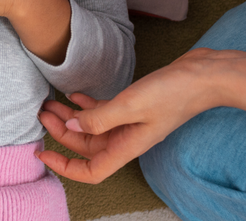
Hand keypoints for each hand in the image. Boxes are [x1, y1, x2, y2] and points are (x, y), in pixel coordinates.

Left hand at [37, 54, 210, 182]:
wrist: (204, 75)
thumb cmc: (173, 92)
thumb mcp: (130, 104)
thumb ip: (98, 118)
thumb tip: (70, 128)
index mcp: (127, 146)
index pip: (91, 171)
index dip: (65, 168)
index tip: (41, 155)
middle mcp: (127, 138)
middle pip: (86, 146)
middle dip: (61, 132)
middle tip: (42, 112)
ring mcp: (131, 123)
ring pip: (92, 127)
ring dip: (70, 117)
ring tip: (51, 101)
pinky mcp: (135, 106)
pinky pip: (104, 112)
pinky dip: (87, 105)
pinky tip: (74, 94)